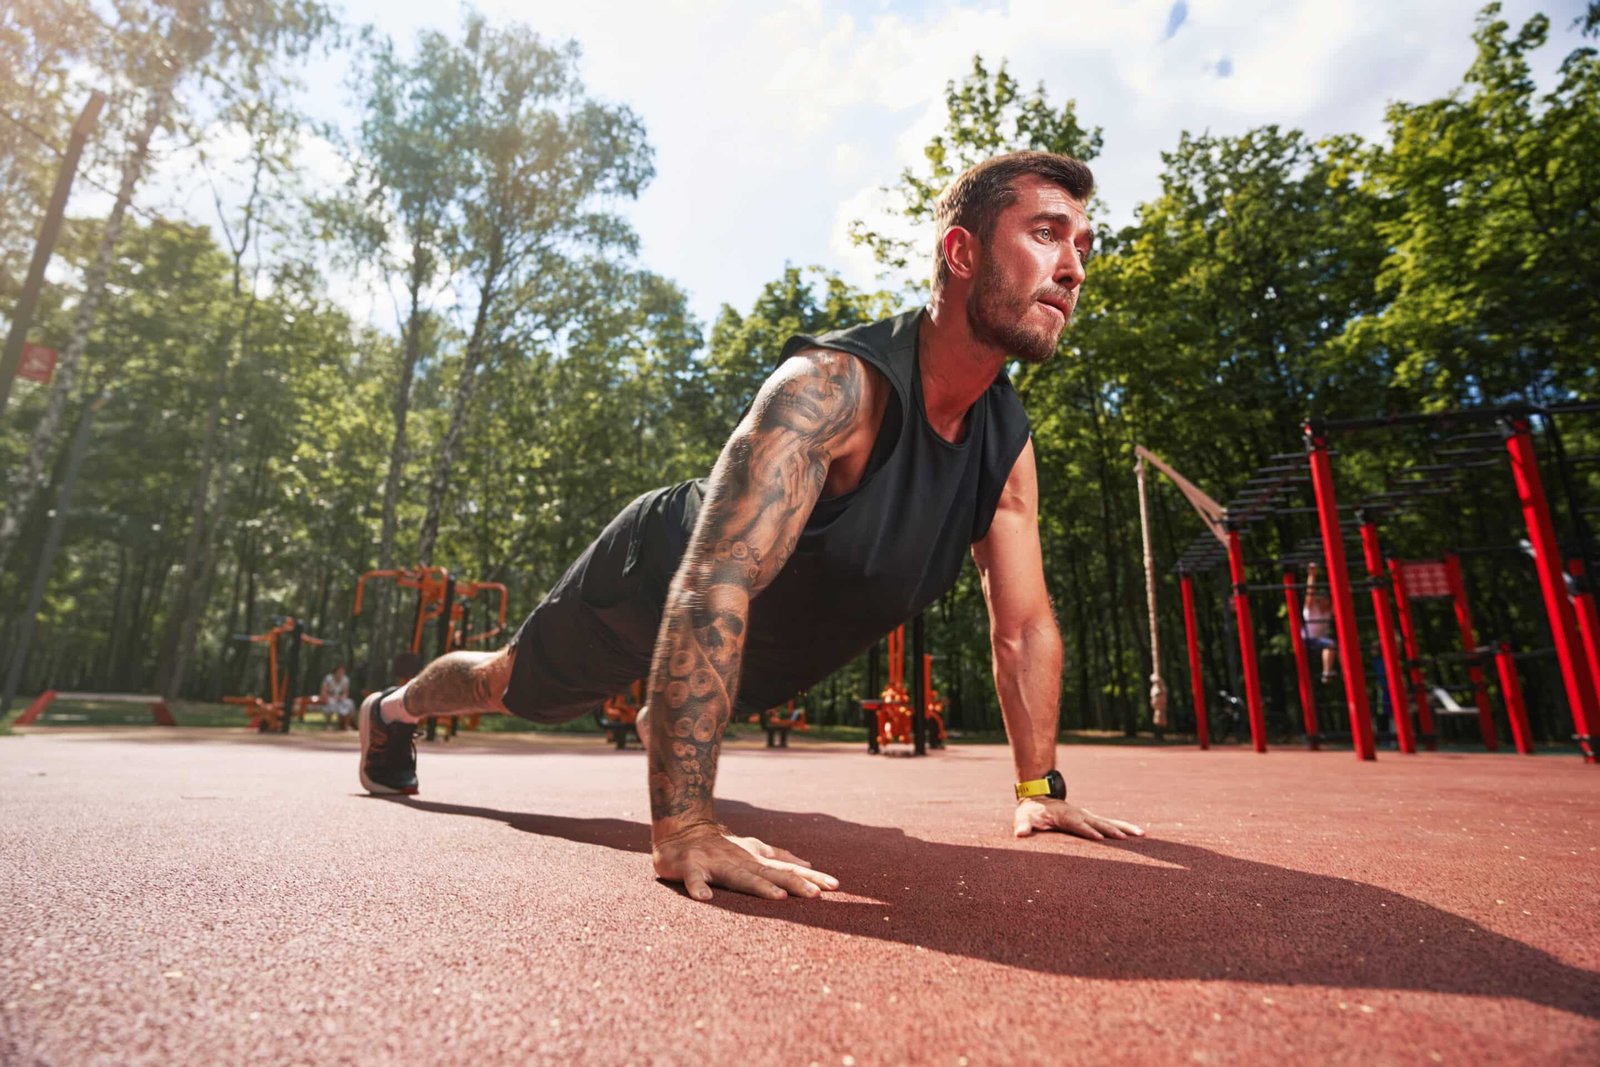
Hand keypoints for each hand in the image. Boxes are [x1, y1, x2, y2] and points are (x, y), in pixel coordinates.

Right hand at [652, 820, 839, 901]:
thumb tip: (810, 865)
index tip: (836, 886)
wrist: (682, 829)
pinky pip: (695, 878)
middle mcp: (741, 859)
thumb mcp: (754, 849)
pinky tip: (705, 898)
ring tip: (778, 898)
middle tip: (817, 895)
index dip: (811, 877)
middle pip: (771, 873)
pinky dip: (699, 887)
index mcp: (755, 858)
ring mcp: (716, 862)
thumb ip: (780, 858)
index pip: (788, 869)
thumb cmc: (722, 846)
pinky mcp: (691, 867)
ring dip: (759, 886)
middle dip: (795, 883)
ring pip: (740, 876)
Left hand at [1013, 797, 1144, 840]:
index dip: (1087, 831)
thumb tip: (1019, 833)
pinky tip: (1137, 833)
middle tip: (1127, 839)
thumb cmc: (1031, 811)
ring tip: (1142, 834)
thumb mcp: (1023, 817)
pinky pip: (1109, 823)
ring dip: (1124, 828)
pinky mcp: (1090, 819)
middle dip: (1111, 830)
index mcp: (1064, 816)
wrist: (1038, 797)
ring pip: (1108, 822)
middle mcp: (1079, 814)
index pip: (1077, 825)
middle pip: (1097, 822)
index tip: (1099, 839)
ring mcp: (1086, 815)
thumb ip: (1022, 825)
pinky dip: (1123, 827)